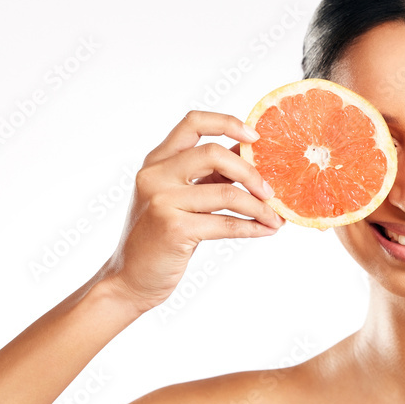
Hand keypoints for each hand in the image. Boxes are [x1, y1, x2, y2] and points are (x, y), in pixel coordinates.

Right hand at [99, 110, 283, 313]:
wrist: (129, 280)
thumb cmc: (160, 239)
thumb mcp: (177, 198)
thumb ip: (206, 176)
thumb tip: (250, 158)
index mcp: (156, 162)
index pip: (193, 122)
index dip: (228, 123)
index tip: (255, 137)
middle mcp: (155, 175)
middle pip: (214, 153)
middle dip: (252, 172)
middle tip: (271, 191)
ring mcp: (162, 201)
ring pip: (227, 193)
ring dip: (259, 207)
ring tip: (275, 217)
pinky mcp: (174, 229)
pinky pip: (226, 223)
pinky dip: (252, 227)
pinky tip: (266, 230)